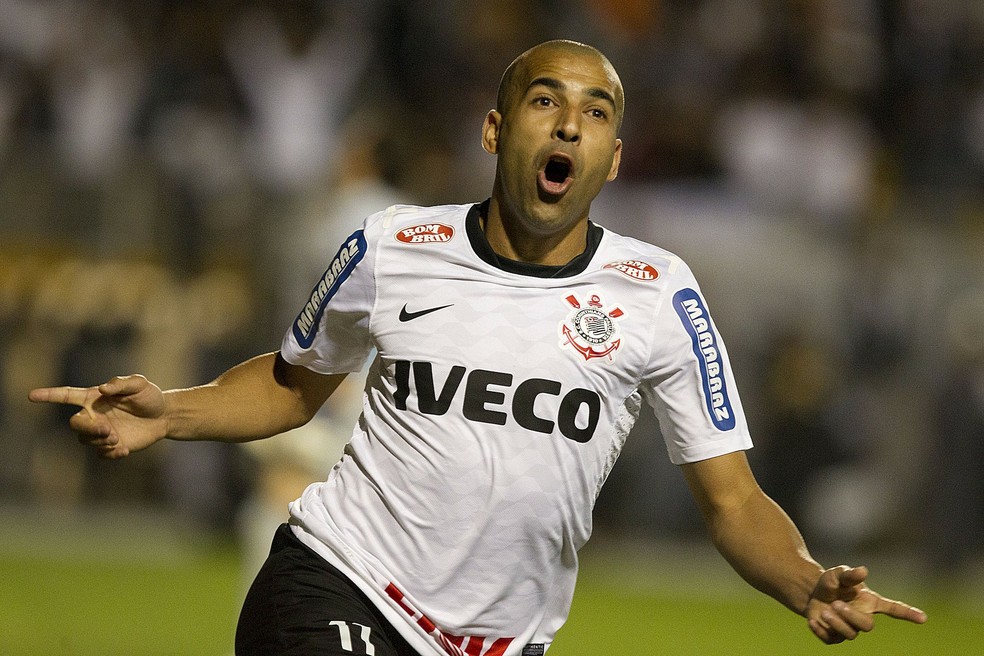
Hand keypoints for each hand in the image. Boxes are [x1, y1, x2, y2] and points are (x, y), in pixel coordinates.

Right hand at [29, 375, 168, 458]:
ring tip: (117, 437)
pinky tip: (125, 449)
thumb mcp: (139, 385)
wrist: (164, 416)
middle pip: (75, 424)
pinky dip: (111, 453)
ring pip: (85, 440)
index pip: (67, 396)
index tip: (31, 396)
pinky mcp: (111, 446)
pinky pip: (101, 454)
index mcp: (94, 398)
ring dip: (99, 441)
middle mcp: (94, 415)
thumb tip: (103, 388)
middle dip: (87, 429)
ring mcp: (101, 432)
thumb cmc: (149, 396)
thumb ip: (121, 383)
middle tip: (107, 430)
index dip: (49, 395)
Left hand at [805, 565, 926, 643]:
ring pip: (851, 635)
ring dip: (836, 623)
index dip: (908, 613)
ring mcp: (849, 629)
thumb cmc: (832, 583)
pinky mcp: (834, 637)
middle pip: (867, 626)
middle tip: (835, 605)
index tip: (923, 618)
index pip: (893, 609)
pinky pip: (831, 640)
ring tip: (824, 611)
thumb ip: (849, 574)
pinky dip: (821, 630)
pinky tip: (815, 620)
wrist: (812, 593)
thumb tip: (863, 570)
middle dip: (851, 616)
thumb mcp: (838, 574)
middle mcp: (863, 617)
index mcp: (870, 602)